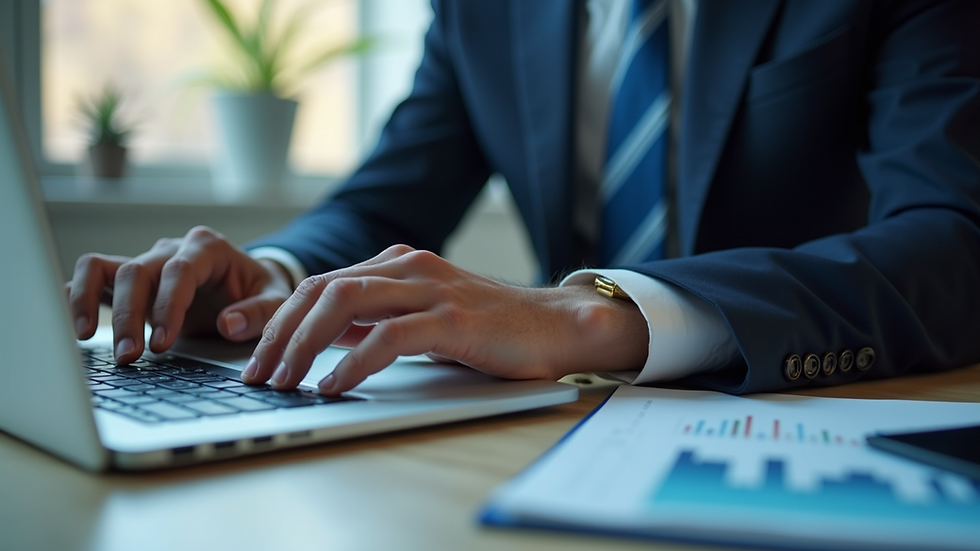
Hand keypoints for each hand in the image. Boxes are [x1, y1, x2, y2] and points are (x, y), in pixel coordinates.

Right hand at [66, 226, 294, 362]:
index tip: (162, 344)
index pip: (179, 271)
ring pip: (102, 268)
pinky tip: (74, 324)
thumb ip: (260, 313)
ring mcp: (148, 262)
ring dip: (90, 302)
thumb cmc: (262, 292)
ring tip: (85, 338)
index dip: (167, 305)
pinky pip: (94, 278)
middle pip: (137, 271)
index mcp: (208, 248)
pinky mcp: (131, 280)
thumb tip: (228, 324)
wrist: (252, 284)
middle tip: (129, 357)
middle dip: (130, 316)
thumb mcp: (277, 301)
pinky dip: (79, 296)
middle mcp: (172, 249)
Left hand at [241, 245, 648, 394]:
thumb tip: (324, 341)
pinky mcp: (452, 317)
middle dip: (279, 331)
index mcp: (397, 264)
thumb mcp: (422, 319)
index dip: (278, 315)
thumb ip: (377, 321)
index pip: (321, 283)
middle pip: (322, 288)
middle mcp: (408, 267)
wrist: (555, 325)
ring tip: (284, 380)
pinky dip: (353, 361)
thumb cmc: (490, 328)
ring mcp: (430, 288)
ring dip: (304, 344)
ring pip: (344, 303)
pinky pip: (387, 336)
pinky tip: (333, 385)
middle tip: (257, 372)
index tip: (247, 346)